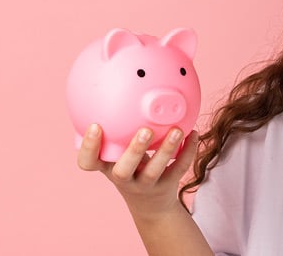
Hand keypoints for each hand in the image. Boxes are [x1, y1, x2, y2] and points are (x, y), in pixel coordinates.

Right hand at [77, 124, 199, 218]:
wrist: (150, 203)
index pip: (88, 162)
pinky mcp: (167, 187)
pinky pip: (178, 169)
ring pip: (154, 171)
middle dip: (134, 151)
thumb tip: (121, 79)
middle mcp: (123, 178)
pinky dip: (187, 151)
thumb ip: (117, 126)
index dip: (89, 147)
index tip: (96, 126)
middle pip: (123, 170)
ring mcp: (145, 185)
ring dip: (166, 150)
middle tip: (145, 131)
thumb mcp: (118, 150)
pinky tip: (194, 133)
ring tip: (177, 130)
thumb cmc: (131, 165)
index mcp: (107, 166)